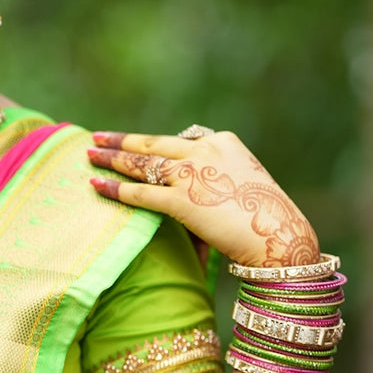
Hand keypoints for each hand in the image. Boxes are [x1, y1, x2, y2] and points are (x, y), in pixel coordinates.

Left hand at [87, 128, 319, 269]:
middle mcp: (204, 151)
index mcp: (224, 142)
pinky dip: (114, 188)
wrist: (281, 236)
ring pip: (142, 162)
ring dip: (113, 158)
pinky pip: (139, 192)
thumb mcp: (243, 185)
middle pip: (155, 142)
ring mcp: (191, 173)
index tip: (144, 145)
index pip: (184, 138)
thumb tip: (192, 199)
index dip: (161, 145)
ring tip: (91, 154)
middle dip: (124, 140)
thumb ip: (214, 183)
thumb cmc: (266, 220)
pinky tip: (95, 184)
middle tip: (100, 137)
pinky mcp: (180, 199)